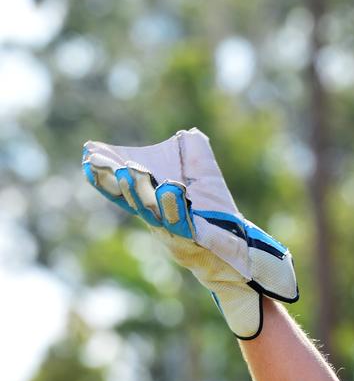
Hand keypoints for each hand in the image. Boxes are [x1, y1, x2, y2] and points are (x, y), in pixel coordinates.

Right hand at [82, 128, 297, 337]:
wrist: (238, 246)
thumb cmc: (216, 213)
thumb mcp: (205, 178)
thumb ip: (195, 154)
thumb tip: (189, 133)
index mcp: (153, 204)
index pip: (122, 190)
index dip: (104, 177)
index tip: (88, 156)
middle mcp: (159, 219)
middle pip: (135, 200)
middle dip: (120, 181)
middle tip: (105, 161)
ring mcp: (176, 232)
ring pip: (155, 212)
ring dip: (142, 192)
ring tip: (132, 171)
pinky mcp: (197, 240)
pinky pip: (184, 223)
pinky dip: (176, 206)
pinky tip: (171, 188)